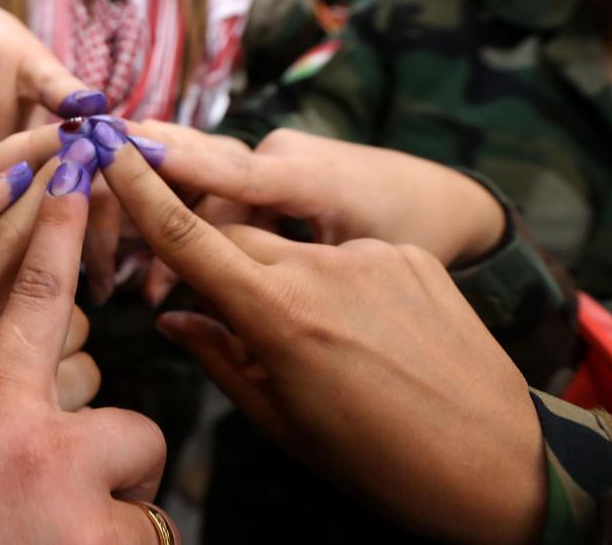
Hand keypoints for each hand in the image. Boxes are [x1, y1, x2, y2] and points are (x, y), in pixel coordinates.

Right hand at [0, 160, 171, 543]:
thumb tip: (29, 314)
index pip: (11, 270)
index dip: (50, 217)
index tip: (74, 163)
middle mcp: (3, 402)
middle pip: (85, 345)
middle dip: (76, 386)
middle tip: (36, 445)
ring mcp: (56, 465)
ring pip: (125, 428)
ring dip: (101, 466)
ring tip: (45, 507)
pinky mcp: (96, 527)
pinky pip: (143, 506)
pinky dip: (118, 527)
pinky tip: (67, 542)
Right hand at [99, 137, 545, 543]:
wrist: (505, 464)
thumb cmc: (381, 461)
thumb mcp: (284, 422)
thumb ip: (219, 356)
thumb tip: (171, 316)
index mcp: (281, 313)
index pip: (189, 235)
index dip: (140, 188)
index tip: (106, 146)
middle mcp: (323, 267)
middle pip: (234, 234)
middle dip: (208, 254)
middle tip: (193, 298)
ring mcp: (372, 256)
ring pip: (289, 243)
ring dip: (271, 273)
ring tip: (304, 339)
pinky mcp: (408, 259)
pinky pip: (340, 254)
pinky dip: (326, 282)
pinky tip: (352, 334)